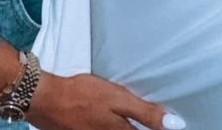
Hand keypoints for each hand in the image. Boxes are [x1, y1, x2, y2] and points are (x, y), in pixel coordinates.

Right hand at [27, 71, 183, 129]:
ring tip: (126, 120)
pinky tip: (110, 122)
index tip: (172, 127)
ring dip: (129, 127)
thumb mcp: (118, 99)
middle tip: (152, 122)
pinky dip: (113, 128)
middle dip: (144, 128)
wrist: (45, 99)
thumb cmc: (82, 95)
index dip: (158, 129)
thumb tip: (176, 124)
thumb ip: (146, 113)